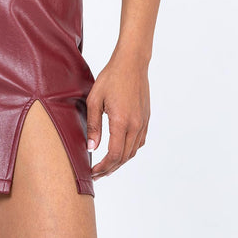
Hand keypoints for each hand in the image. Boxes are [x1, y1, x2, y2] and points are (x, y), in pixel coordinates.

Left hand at [86, 47, 150, 179]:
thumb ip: (93, 125)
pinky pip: (139, 142)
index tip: (92, 172)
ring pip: (133, 151)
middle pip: (124, 157)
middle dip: (110, 169)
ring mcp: (143, 123)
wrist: (132, 63)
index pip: (113, 155)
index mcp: (121, 122)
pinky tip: (120, 150)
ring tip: (106, 165)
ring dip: (120, 162)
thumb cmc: (111, 78)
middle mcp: (135, 126)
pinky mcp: (146, 118)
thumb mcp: (95, 100)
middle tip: (97, 174)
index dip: (102, 167)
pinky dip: (129, 151)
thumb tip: (91, 148)